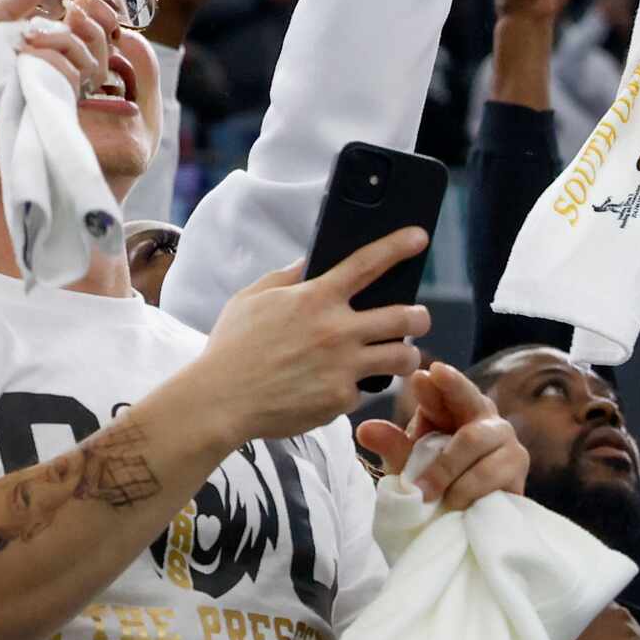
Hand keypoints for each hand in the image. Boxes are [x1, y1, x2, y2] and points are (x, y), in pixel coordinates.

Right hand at [172, 231, 432, 446]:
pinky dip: (355, 389)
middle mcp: (337, 330)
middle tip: (418, 318)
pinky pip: (364, 392)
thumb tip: (309, 262)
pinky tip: (338, 387)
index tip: (419, 237)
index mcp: (315, 299)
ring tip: (396, 356)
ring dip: (405, 355)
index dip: (397, 246)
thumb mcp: (252, 299)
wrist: (219, 402)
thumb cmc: (231, 349)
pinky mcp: (340, 399)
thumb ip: (285, 277)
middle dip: (420, 316)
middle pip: (405, 317)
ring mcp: (343, 367)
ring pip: (402, 357)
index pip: (367, 263)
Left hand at [356, 362, 530, 512]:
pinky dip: (467, 490)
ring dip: (447, 471)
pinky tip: (454, 504)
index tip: (423, 376)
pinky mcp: (518, 470)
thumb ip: (392, 446)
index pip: (450, 387)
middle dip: (448, 399)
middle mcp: (485, 419)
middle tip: (423, 443)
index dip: (442, 380)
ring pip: (476, 440)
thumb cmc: (435, 485)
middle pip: (471, 402)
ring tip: (427, 496)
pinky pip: (491, 474)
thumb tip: (365, 429)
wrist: (462, 524)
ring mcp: (506, 442)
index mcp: (456, 410)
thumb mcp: (407, 466)